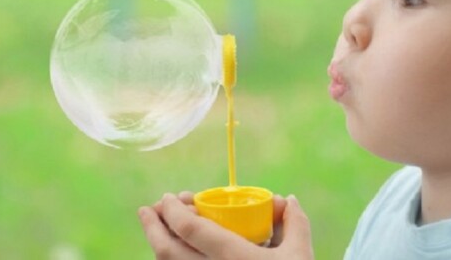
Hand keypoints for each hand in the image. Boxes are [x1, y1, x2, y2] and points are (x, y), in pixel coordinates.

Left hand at [138, 192, 313, 259]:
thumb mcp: (301, 255)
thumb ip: (295, 223)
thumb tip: (288, 200)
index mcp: (234, 257)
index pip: (190, 229)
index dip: (173, 210)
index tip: (169, 197)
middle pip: (166, 251)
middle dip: (152, 226)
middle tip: (149, 209)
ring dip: (157, 245)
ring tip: (158, 229)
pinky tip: (175, 254)